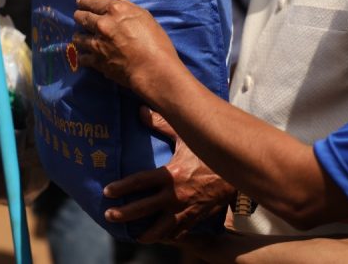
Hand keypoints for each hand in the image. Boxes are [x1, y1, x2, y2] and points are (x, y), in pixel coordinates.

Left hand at [73, 0, 182, 98]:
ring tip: (83, 39)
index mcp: (114, 10)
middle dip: (80, 17)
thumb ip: (121, 2)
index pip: (89, 1)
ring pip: (77, 37)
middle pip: (80, 17)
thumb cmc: (155, 40)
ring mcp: (97, 43)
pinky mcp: (96, 61)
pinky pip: (81, 57)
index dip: (83, 1)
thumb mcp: (143, 15)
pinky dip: (83, 56)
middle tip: (82, 19)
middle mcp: (102, 24)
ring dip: (79, 37)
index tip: (81, 3)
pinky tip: (87, 56)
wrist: (154, 69)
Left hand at [103, 107, 234, 242]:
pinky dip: (169, 236)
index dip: (121, 188)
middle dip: (124, 214)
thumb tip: (140, 110)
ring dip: (146, 234)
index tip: (108, 192)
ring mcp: (186, 210)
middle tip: (109, 216)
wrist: (239, 170)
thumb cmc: (209, 151)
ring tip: (135, 236)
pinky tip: (161, 237)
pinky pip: (180, 232)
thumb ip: (161, 124)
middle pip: (143, 209)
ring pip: (161, 229)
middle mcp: (176, 195)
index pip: (139, 182)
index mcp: (171, 175)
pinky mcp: (196, 217)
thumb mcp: (186, 135)